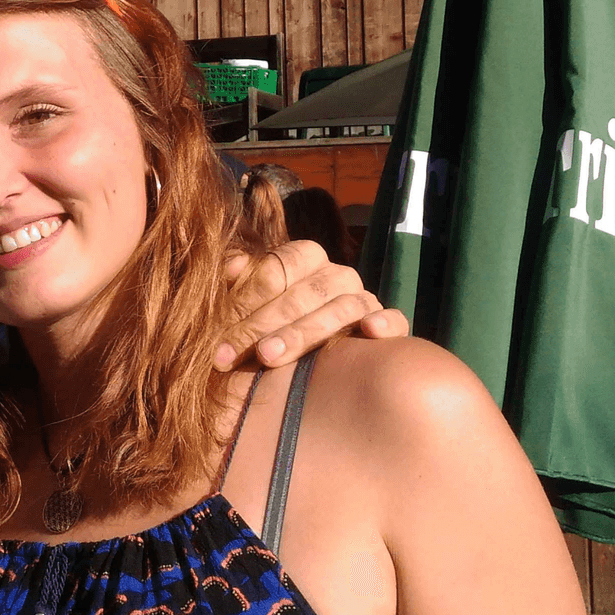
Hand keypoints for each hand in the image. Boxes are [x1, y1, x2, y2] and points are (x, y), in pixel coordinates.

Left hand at [214, 239, 409, 369]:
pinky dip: (386, 322)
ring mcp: (364, 298)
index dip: (246, 297)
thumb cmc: (265, 327)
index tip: (219, 332)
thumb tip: (231, 268)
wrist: (303, 355)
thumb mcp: (243, 304)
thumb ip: (234, 283)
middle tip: (230, 355)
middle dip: (262, 325)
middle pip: (304, 292)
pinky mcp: (388, 325)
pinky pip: (396, 319)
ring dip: (303, 332)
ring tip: (268, 356)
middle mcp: (337, 275)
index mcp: (303, 259)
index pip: (278, 267)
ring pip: (342, 308)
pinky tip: (369, 332)